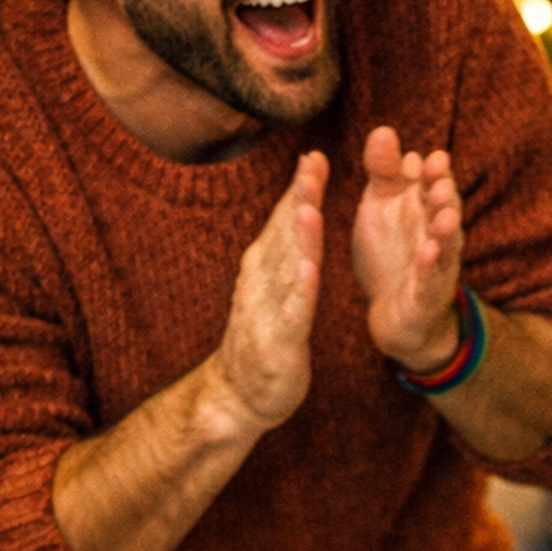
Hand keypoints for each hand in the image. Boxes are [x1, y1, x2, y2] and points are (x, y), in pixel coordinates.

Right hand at [207, 150, 327, 430]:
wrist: (237, 395)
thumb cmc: (263, 336)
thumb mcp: (275, 286)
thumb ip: (286, 249)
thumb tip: (299, 207)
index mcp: (264, 267)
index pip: (284, 220)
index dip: (299, 188)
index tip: (314, 155)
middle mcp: (261, 283)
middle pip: (284, 234)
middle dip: (299, 198)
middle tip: (313, 163)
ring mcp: (268, 312)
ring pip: (286, 268)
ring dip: (298, 238)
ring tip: (310, 206)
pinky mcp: (280, 343)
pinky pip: (292, 314)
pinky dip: (299, 292)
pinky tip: (310, 271)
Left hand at [353, 125, 463, 368]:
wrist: (392, 313)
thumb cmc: (390, 253)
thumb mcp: (380, 206)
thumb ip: (383, 171)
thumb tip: (384, 131)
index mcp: (424, 209)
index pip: (433, 184)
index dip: (433, 173)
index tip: (430, 158)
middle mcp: (436, 234)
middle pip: (445, 210)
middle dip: (444, 194)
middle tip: (439, 179)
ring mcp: (437, 265)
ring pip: (447, 243)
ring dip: (447, 227)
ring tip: (443, 212)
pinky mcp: (427, 295)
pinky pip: (432, 279)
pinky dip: (432, 266)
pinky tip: (429, 252)